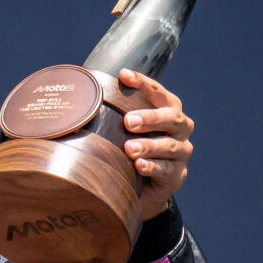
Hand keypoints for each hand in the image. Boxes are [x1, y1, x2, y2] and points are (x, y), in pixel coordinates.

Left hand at [119, 69, 193, 219]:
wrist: (141, 187)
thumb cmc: (129, 150)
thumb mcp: (122, 131)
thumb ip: (113, 114)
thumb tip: (80, 97)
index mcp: (168, 111)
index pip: (158, 93)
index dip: (143, 83)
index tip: (124, 75)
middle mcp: (179, 129)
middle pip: (171, 118)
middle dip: (150, 118)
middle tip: (128, 121)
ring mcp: (181, 152)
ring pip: (169, 146)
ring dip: (148, 146)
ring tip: (129, 148)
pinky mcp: (177, 175)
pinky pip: (167, 170)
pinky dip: (152, 167)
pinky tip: (139, 167)